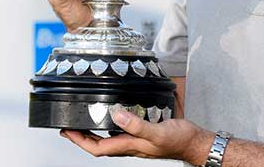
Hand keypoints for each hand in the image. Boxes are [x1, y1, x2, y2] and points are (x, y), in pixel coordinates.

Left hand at [61, 104, 214, 163]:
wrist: (195, 143)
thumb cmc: (180, 140)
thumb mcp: (158, 132)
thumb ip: (137, 125)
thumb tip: (116, 115)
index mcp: (130, 146)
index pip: (97, 148)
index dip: (80, 141)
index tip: (67, 132)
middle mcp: (130, 145)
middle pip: (99, 145)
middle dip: (82, 138)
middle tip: (68, 128)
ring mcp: (136, 142)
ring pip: (109, 140)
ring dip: (94, 133)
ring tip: (83, 123)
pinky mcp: (143, 136)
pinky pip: (121, 134)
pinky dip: (111, 127)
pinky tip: (112, 119)